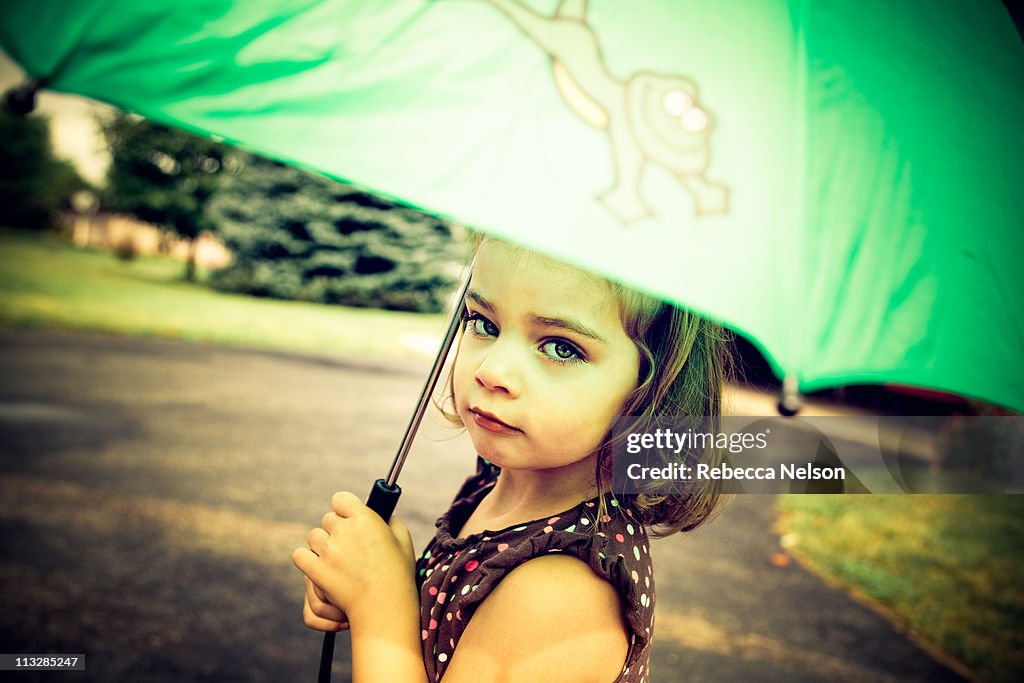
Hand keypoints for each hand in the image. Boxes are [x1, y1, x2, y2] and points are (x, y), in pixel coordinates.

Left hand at [292, 491, 416, 627]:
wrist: (385, 608)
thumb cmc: (398, 575)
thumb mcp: (402, 539)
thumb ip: (388, 520)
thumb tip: (377, 513)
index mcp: (365, 518)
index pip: (341, 499)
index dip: (344, 508)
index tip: (348, 517)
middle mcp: (344, 530)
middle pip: (327, 519)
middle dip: (335, 530)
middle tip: (348, 546)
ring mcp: (328, 550)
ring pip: (314, 536)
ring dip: (322, 546)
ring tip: (337, 560)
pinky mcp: (316, 569)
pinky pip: (300, 555)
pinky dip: (307, 560)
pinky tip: (318, 566)